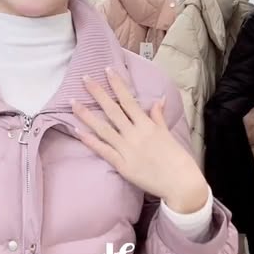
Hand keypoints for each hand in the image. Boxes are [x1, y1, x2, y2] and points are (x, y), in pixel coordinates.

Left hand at [71, 69, 208, 213]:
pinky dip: (90, 141)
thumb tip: (158, 100)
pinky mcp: (122, 165)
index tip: (107, 70)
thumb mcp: (168, 134)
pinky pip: (103, 150)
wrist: (180, 184)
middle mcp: (135, 134)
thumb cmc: (177, 159)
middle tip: (84, 78)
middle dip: (98, 93)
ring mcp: (127, 149)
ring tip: (73, 103)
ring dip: (87, 115)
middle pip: (112, 110)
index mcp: (147, 125)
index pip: (129, 100)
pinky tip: (78, 131)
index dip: (117, 85)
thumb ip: (158, 117)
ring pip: (103, 128)